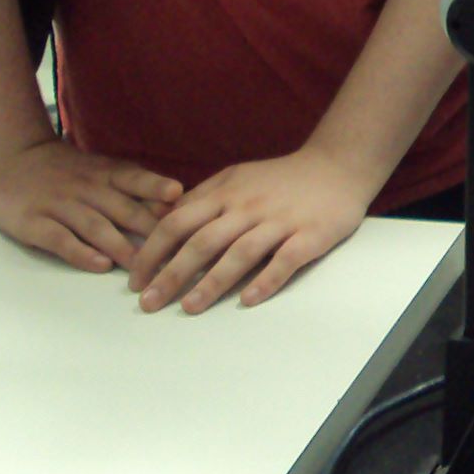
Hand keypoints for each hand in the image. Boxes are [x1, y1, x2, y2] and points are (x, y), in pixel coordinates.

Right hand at [0, 138, 183, 274]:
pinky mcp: (34, 223)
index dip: (154, 186)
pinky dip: (81, 253)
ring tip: (142, 266)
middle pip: (120, 208)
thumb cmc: (67, 170)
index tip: (177, 195)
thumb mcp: (100, 169)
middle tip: (172, 251)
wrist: (11, 161)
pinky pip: (60, 239)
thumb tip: (175, 203)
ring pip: (94, 226)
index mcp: (104, 173)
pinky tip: (100, 265)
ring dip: (120, 246)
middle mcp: (85, 187)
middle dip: (147, 229)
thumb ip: (131, 185)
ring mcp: (59, 205)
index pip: (133, 178)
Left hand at [129, 144, 376, 312]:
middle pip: (202, 242)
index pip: (178, 222)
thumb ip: (201, 198)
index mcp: (226, 193)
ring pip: (240, 253)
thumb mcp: (236, 177)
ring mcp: (280, 221)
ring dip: (212, 282)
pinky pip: (286, 260)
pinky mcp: (311, 235)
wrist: (338, 165)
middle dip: (171, 274)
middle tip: (149, 304)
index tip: (135, 280)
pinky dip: (266, 280)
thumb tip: (161, 220)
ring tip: (190, 308)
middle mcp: (248, 207)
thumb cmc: (282, 178)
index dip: (152, 251)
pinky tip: (248, 300)